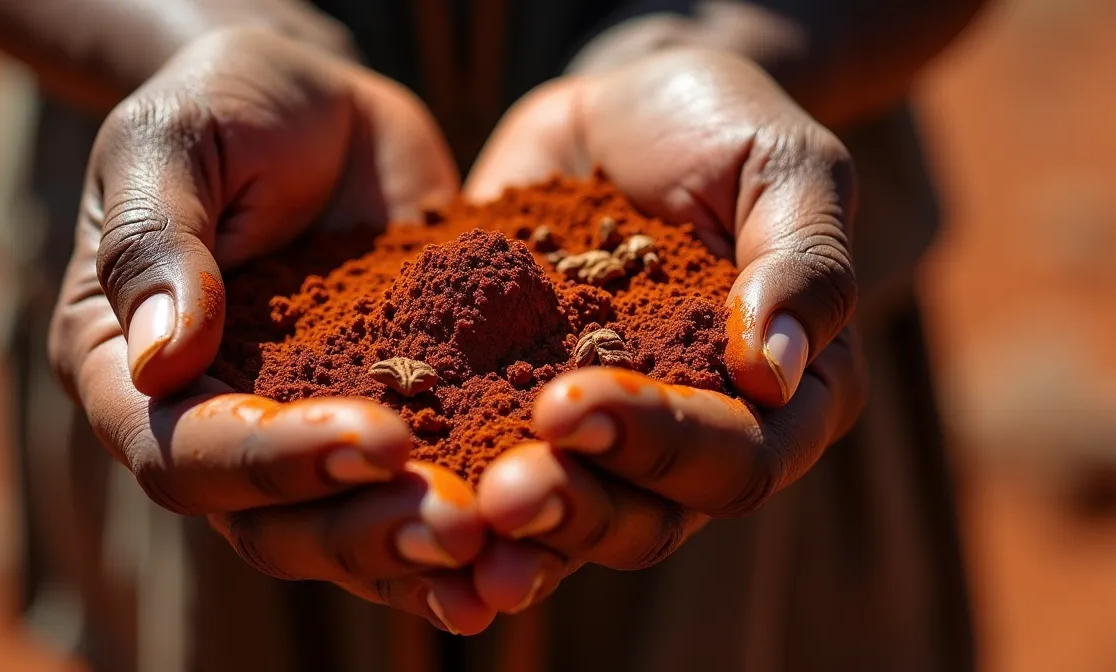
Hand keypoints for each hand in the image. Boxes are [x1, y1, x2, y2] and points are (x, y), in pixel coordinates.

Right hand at [48, 28, 496, 632]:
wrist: (317, 102)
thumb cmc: (222, 102)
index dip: (275, 463)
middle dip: (365, 531)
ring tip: (503, 552)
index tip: (378, 440)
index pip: (183, 454)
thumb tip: (160, 366)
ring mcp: (305, 434)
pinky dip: (474, 520)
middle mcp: (214, 427)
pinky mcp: (389, 418)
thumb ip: (155, 243)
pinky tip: (541, 535)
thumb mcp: (171, 142)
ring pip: (349, 531)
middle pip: (270, 527)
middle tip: (460, 526)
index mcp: (133, 374)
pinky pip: (420, 488)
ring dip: (421, 552)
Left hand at [465, 49, 865, 613]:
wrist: (622, 110)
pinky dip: (452, 496)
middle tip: (501, 494)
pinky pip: (488, 473)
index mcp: (785, 401)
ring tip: (448, 522)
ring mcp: (604, 440)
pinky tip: (397, 504)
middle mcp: (696, 442)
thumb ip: (801, 264)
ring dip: (510, 533)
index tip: (572, 403)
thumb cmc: (725, 128)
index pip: (738, 458)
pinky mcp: (519, 416)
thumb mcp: (786, 168)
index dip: (661, 445)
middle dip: (574, 509)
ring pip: (567, 522)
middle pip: (649, 518)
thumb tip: (772, 371)